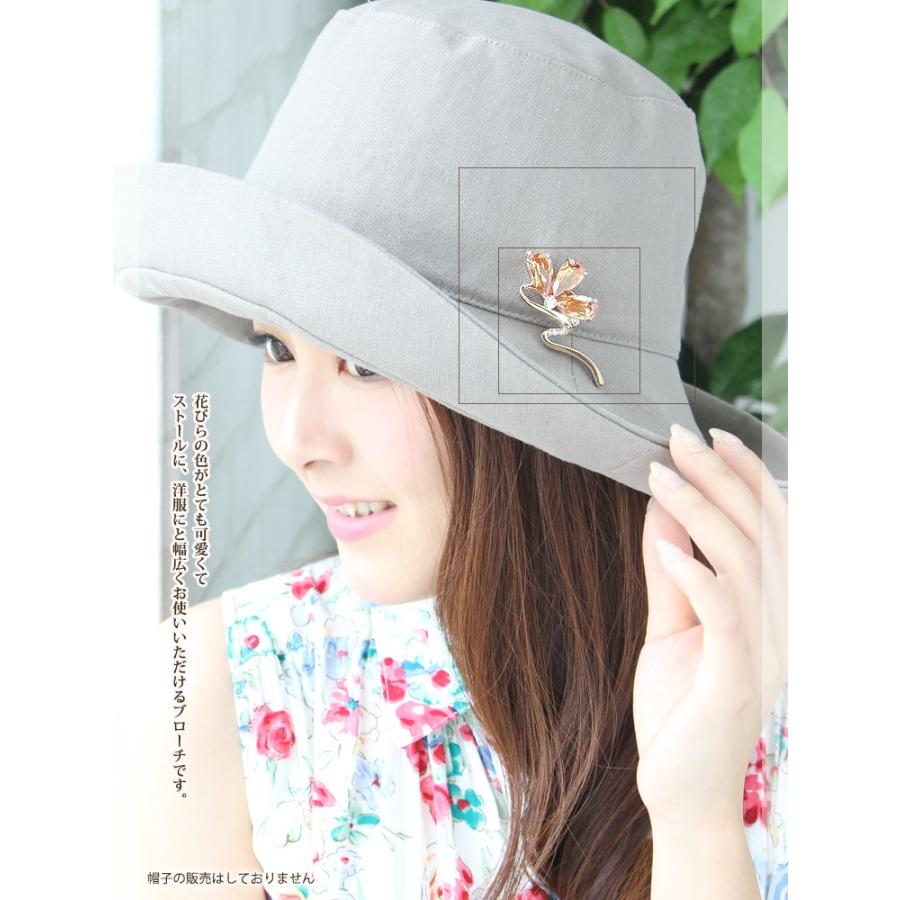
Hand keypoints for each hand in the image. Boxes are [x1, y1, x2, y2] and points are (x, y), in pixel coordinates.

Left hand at [633, 423, 786, 832]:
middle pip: (758, 531)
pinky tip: (664, 546)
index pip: (769, 526)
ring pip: (742, 562)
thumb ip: (671, 570)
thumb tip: (662, 506)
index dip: (746, 475)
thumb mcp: (671, 625)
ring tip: (658, 477)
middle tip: (677, 438)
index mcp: (768, 607)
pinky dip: (696, 574)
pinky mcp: (735, 680)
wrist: (681, 791)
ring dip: (700, 511)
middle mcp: (776, 623)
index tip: (710, 434)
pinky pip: (724, 614)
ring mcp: (761, 652)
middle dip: (720, 477)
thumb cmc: (679, 705)